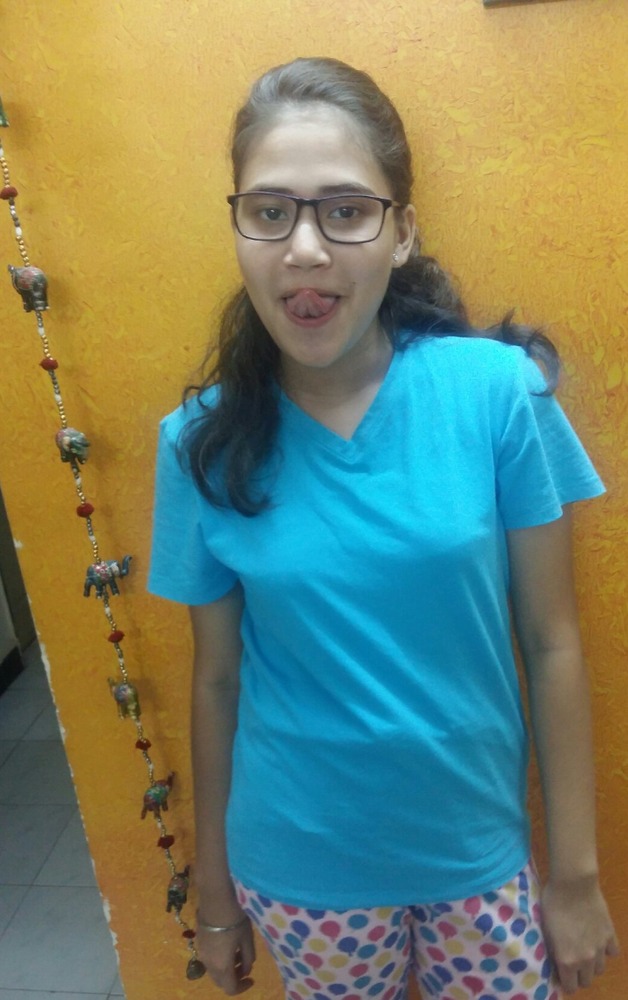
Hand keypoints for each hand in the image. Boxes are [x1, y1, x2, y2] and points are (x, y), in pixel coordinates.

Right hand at [196, 913, 255, 995]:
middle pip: (221, 981)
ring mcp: (202, 952)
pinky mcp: (199, 942)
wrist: (215, 899)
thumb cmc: (235, 920)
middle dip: (234, 978)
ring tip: (238, 952)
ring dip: (227, 968)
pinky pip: (210, 959)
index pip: (230, 988)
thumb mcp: (247, 940)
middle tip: (245, 966)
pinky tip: (228, 943)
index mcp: (222, 966)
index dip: (242, 987)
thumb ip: (248, 959)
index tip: (252, 978)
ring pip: (214, 970)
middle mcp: (209, 963)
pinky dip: (219, 959)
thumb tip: (246, 970)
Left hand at [541, 876, 618, 993]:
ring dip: (592, 964)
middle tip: (571, 960)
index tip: (559, 972)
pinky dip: (606, 949)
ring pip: (600, 969)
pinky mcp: (610, 934)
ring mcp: (601, 948)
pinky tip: (597, 939)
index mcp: (567, 960)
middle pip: (586, 981)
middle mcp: (586, 959)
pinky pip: (612, 952)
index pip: (570, 987)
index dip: (564, 981)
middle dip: (578, 975)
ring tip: (583, 949)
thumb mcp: (545, 929)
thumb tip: (555, 959)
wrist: (573, 884)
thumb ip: (552, 949)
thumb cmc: (552, 903)